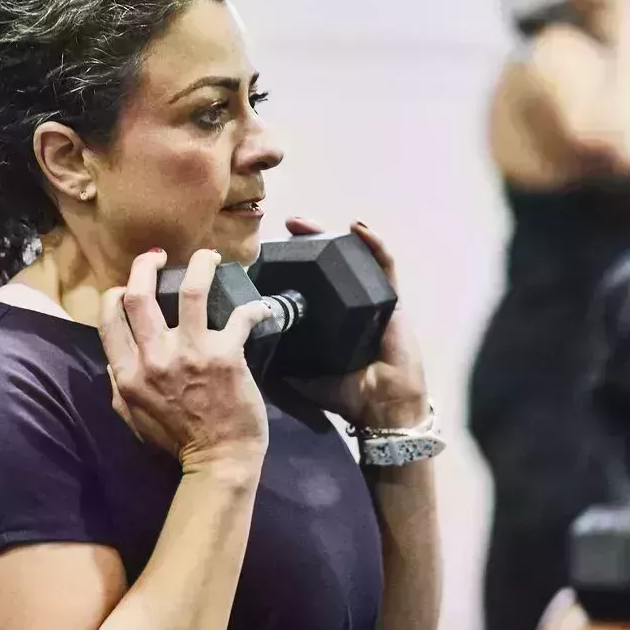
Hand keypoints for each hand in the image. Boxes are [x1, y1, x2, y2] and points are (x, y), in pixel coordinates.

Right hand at [102, 247, 273, 470]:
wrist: (219, 460)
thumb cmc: (177, 441)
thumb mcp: (132, 416)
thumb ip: (119, 385)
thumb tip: (115, 359)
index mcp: (129, 373)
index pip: (109, 318)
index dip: (115, 292)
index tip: (127, 285)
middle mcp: (155, 359)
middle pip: (139, 295)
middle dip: (146, 265)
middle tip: (159, 257)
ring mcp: (192, 354)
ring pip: (191, 290)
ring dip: (201, 265)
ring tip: (209, 256)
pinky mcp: (227, 356)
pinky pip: (240, 316)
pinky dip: (254, 307)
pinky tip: (260, 306)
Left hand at [282, 217, 427, 429]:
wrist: (380, 407)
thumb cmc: (344, 392)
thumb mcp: (299, 374)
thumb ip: (276, 360)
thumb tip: (238, 349)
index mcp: (323, 317)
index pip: (304, 281)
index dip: (288, 263)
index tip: (265, 250)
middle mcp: (344, 303)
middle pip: (325, 263)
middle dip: (306, 240)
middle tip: (288, 225)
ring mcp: (369, 299)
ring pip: (351, 257)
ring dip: (331, 235)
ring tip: (307, 222)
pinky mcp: (391, 300)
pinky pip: (385, 265)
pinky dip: (374, 244)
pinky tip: (357, 228)